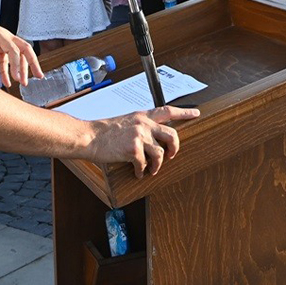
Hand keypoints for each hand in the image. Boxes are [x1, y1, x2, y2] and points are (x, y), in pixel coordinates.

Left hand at [0, 4, 42, 86]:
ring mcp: (3, 41)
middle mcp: (5, 36)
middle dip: (33, 63)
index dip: (16, 64)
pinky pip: (7, 59)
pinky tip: (6, 82)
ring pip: (19, 54)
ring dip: (23, 68)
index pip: (13, 49)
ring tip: (24, 83)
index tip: (16, 78)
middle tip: (39, 76)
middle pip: (25, 49)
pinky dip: (8, 70)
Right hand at [87, 105, 201, 176]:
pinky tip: (137, 173)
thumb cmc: (104, 131)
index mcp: (142, 116)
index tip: (196, 114)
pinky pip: (144, 165)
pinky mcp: (132, 149)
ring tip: (150, 169)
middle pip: (172, 135)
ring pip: (160, 153)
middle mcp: (143, 124)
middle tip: (171, 155)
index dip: (184, 113)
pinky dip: (141, 172)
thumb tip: (151, 138)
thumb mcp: (126, 121)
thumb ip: (140, 126)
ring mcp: (139, 136)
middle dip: (175, 148)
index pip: (168, 111)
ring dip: (157, 165)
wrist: (89, 137)